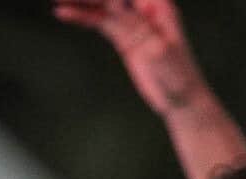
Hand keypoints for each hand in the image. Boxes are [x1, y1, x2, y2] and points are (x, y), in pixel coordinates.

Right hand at [54, 0, 206, 115]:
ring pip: (100, 3)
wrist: (182, 101)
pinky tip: (63, 12)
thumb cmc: (179, 76)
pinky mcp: (122, 37)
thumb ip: (137, 26)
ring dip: (79, 1)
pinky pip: (98, 21)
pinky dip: (81, 16)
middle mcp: (144, 9)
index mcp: (158, 4)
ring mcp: (131, 22)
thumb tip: (114, 5)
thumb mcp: (158, 50)